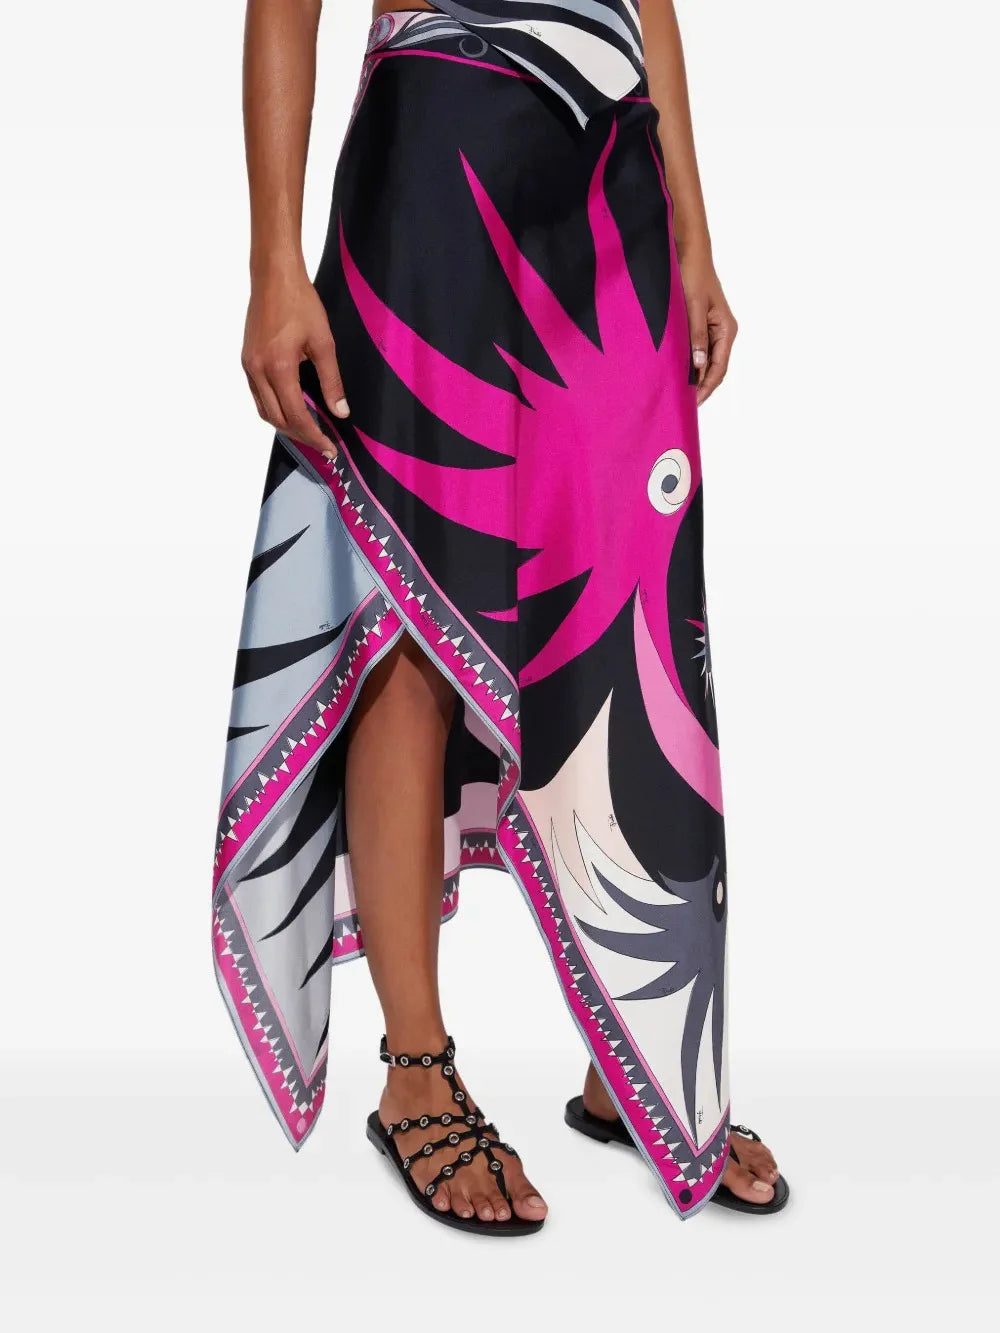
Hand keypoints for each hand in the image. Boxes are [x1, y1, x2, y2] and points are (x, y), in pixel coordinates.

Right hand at [241, 262, 346, 457]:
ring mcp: (249, 366)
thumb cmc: (301, 303)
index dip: (314, 436)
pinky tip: (291, 410)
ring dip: (286, 426)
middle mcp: (258, 371)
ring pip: (265, 411)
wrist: (273, 276)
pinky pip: (258, 396)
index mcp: (279, 368)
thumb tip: (341, 412)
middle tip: (323, 445)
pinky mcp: (247, 360)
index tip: (329, 448)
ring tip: (309, 432)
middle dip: (301, 436)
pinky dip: (275, 410)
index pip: (296, 416)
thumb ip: (332, 381)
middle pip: (277, 419)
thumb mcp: (324, 343)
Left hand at [679, 248, 737, 406]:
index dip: (706, 387)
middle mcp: (722, 332)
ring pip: (705, 362)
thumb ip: (696, 335)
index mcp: (726, 329)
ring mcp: (712, 330)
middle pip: (713, 368)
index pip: (719, 368)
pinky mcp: (700, 326)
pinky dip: (688, 364)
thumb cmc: (693, 274)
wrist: (689, 252)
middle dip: (700, 387)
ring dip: (694, 377)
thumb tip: (697, 365)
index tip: (693, 403)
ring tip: (678, 393)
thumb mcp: (692, 305)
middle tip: (682, 404)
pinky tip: (676, 373)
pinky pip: (696, 351)